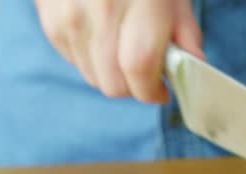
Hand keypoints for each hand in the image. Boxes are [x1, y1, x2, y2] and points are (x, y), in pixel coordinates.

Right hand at [35, 0, 204, 102]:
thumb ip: (186, 32)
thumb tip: (194, 67)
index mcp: (141, 2)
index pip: (139, 67)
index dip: (152, 90)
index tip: (162, 91)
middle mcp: (101, 9)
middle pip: (113, 82)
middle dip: (135, 88)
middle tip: (146, 75)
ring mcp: (70, 15)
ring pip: (93, 77)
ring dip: (113, 76)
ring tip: (124, 52)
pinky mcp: (50, 18)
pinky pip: (73, 60)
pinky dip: (91, 60)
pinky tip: (103, 39)